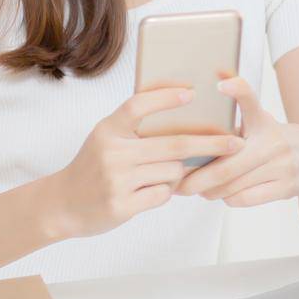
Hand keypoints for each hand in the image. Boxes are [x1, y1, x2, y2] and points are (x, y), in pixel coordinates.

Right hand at [51, 87, 243, 237]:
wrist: (62, 204)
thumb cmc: (94, 167)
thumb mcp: (106, 138)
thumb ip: (136, 128)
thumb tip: (186, 114)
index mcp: (108, 130)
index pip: (137, 106)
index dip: (165, 98)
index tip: (192, 93)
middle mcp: (111, 152)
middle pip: (173, 145)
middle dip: (210, 143)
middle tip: (236, 142)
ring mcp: (116, 180)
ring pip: (172, 172)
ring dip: (178, 174)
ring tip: (159, 175)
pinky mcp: (121, 206)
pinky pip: (163, 194)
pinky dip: (165, 192)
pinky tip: (148, 191)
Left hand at [174, 74, 298, 206]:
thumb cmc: (272, 141)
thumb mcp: (257, 122)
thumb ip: (229, 119)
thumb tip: (191, 117)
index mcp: (262, 121)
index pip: (251, 101)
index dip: (238, 91)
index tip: (221, 84)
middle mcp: (274, 141)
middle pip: (227, 164)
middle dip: (197, 178)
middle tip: (179, 184)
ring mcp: (283, 166)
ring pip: (233, 185)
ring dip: (209, 191)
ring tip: (199, 190)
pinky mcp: (287, 187)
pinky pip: (245, 198)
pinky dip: (228, 198)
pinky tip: (223, 195)